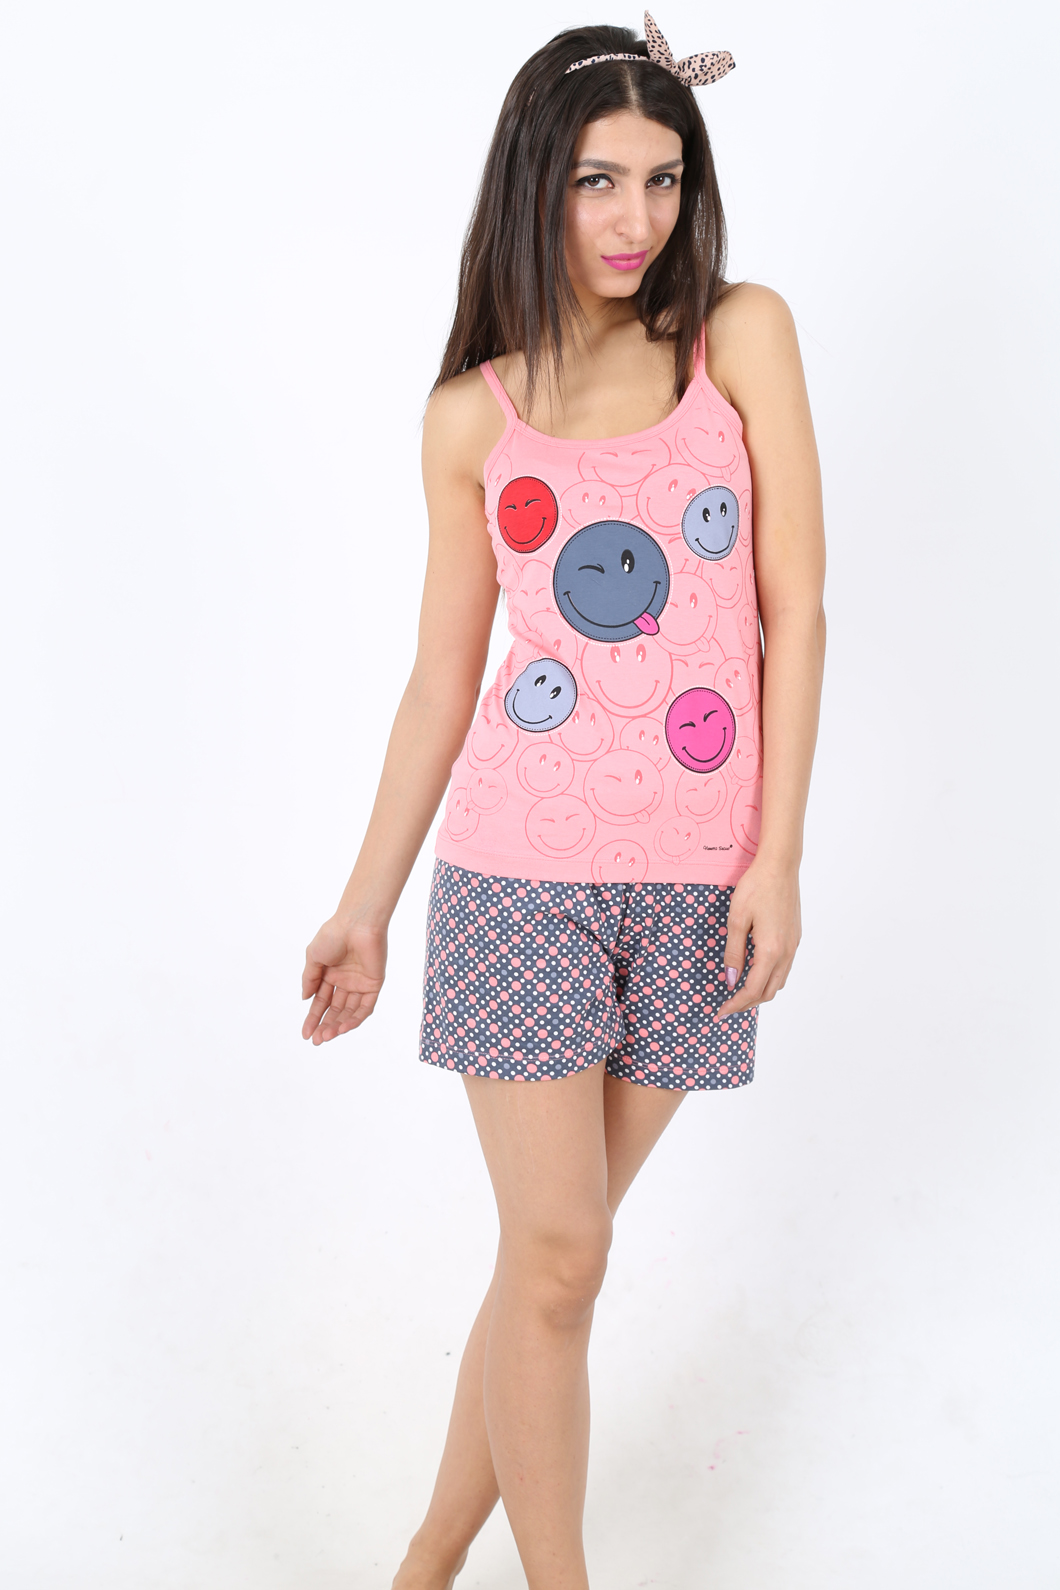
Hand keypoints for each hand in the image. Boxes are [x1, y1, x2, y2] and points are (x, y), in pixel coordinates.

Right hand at [301, 917, 387, 1043]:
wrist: (356, 924)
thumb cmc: (333, 935)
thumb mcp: (313, 957)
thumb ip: (309, 979)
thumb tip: (305, 999)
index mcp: (329, 975)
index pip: (321, 1002)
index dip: (313, 1018)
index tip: (305, 1034)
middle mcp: (344, 981)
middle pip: (334, 1010)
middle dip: (325, 1025)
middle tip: (317, 1040)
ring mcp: (359, 984)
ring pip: (349, 1011)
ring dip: (339, 1025)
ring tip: (328, 1036)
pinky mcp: (373, 984)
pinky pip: (365, 1006)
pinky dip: (355, 1018)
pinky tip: (344, 1027)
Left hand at [714, 864, 800, 1021]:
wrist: (780, 866)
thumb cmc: (756, 887)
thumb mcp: (736, 919)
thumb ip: (734, 953)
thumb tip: (731, 980)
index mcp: (770, 950)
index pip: (752, 990)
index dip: (735, 1004)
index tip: (720, 1012)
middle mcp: (786, 952)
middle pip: (769, 992)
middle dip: (747, 1003)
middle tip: (727, 1005)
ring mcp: (794, 945)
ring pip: (779, 982)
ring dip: (760, 991)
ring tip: (739, 991)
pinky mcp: (795, 937)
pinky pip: (784, 968)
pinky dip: (769, 978)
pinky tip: (755, 971)